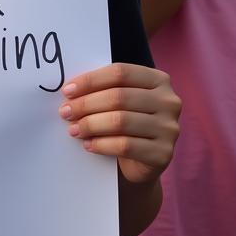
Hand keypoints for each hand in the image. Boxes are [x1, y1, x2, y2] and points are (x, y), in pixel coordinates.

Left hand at [59, 64, 180, 185]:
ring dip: (90, 125)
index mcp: (159, 79)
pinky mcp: (164, 154)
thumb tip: (70, 90)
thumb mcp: (120, 100)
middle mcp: (169, 102)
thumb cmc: (126, 122)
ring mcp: (170, 129)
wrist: (141, 162)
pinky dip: (101, 144)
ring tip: (73, 129)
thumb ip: (104, 89)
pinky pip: (125, 146)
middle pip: (119, 97)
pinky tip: (88, 144)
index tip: (67, 91)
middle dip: (86, 104)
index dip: (91, 80)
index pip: (120, 72)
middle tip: (65, 112)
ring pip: (120, 121)